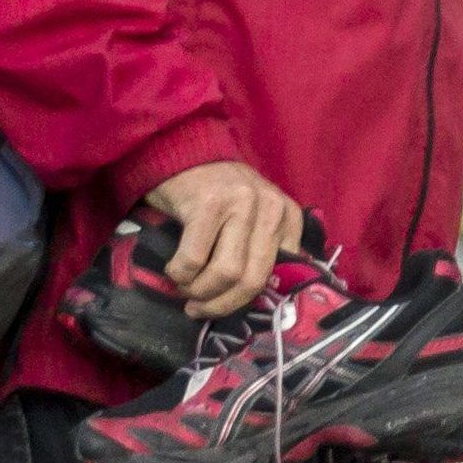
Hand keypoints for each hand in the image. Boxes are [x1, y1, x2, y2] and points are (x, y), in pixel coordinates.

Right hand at [145, 159, 303, 319]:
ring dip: (200, 291)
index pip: (276, 275)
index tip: (222, 306)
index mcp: (287, 216)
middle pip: (252, 279)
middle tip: (198, 309)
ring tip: (185, 290)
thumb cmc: (217, 194)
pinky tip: (174, 272)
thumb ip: (263, 249)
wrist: (184, 153)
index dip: (246, 301)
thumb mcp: (255, 218)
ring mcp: (240, 204)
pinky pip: (194, 259)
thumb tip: (263, 299)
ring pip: (226, 273)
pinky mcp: (208, 204)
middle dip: (222, 304)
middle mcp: (270, 208)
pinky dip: (181, 275)